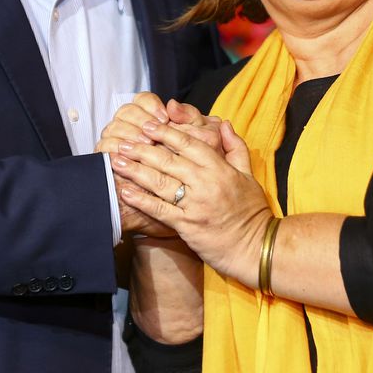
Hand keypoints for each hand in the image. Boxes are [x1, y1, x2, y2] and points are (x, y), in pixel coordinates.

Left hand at [112, 119, 272, 287]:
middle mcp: (205, 183)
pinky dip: (140, 200)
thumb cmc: (252, 211)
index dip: (165, 133)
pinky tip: (125, 190)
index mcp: (219, 168)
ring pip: (160, 182)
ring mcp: (194, 205)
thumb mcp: (249, 175)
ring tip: (116, 161)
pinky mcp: (186, 226)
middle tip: (122, 142)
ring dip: (135, 171)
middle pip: (168, 160)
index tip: (147, 125)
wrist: (256, 248)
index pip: (188, 143)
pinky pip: (159, 209)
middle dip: (142, 149)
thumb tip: (224, 124)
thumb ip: (235, 148)